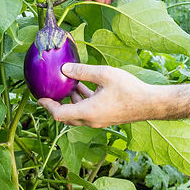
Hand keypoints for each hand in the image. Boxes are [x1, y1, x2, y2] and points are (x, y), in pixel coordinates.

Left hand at [38, 62, 156, 126]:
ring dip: (70, 101)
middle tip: (50, 91)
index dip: (47, 105)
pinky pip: (87, 112)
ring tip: (68, 83)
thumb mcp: (104, 74)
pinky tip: (84, 86)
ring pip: (77, 113)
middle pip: (65, 117)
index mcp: (87, 112)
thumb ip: (83, 71)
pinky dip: (81, 101)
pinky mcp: (106, 117)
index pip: (58, 114)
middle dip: (56, 104)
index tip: (39, 97)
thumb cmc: (129, 89)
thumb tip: (64, 69)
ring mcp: (98, 120)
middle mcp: (90, 120)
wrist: (149, 104)